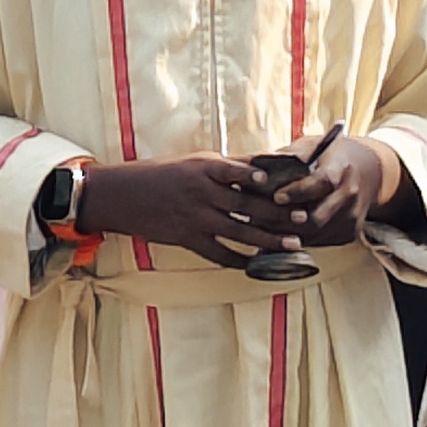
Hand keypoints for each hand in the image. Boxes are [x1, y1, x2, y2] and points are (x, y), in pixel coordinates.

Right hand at [70, 155, 287, 266]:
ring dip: (270, 240)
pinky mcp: (188, 239)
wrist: (122, 195)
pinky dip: (240, 260)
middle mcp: (204, 192)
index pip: (244, 172)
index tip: (293, 184)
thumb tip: (263, 166)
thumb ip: (227, 167)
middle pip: (250, 205)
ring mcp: (196, 217)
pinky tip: (257, 265)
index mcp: (206, 167)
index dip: (270, 180)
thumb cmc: (161, 173)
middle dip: (279, 213)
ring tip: (293, 245)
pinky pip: (220, 253)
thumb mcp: (194, 161)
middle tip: (304, 219)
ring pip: (241, 232)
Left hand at [264, 130, 398, 248]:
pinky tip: (275, 233)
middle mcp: (351, 196)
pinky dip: (295, 238)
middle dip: (283, 220)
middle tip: (255, 217)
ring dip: (284, 233)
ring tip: (258, 227)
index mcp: (342, 169)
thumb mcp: (311, 145)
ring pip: (314, 234)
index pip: (322, 183)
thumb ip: (286, 156)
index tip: (276, 196)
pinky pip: (317, 241)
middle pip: (317, 217)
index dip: (299, 191)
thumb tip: (252, 164)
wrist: (368, 172)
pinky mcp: (348, 235)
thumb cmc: (330, 155)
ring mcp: (352, 219)